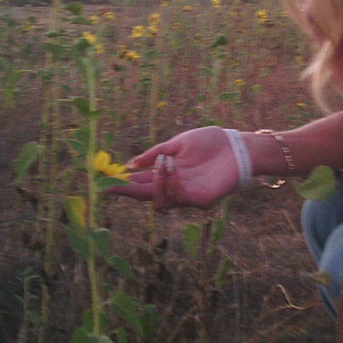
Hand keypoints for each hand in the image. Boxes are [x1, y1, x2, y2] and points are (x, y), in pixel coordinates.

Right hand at [105, 126, 238, 209]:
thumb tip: (131, 164)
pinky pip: (177, 198)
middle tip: (112, 185)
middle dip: (128, 192)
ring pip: (160, 201)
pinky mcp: (201, 200)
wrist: (237, 145)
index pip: (142, 182)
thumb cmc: (211, 142)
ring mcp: (188, 195)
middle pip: (146, 196)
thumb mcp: (178, 143)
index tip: (105, 180)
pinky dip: (169, 184)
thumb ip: (156, 153)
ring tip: (163, 163)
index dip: (124, 182)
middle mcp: (176, 187)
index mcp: (169, 173)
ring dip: (155, 183)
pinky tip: (170, 168)